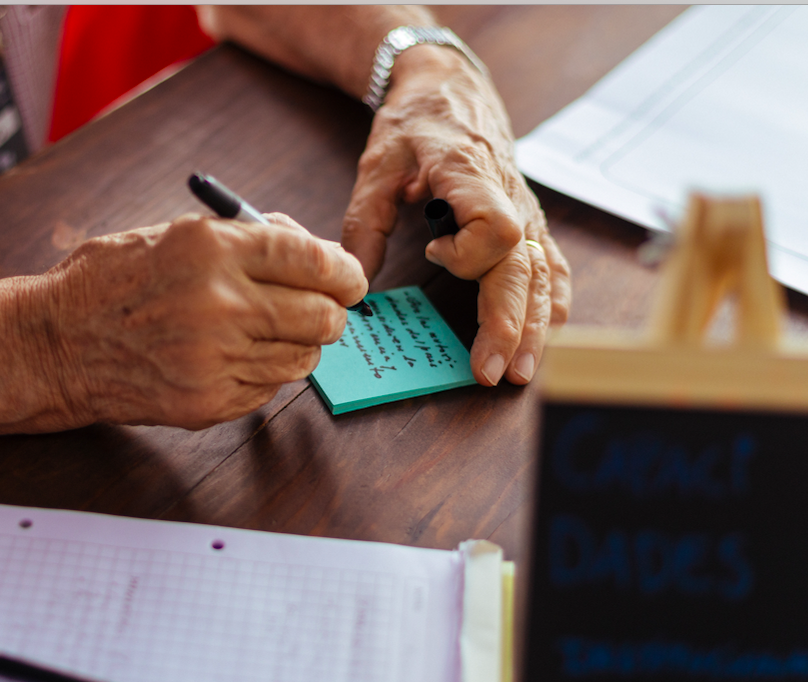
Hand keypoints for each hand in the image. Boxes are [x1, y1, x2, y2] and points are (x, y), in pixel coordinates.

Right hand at [26, 214, 367, 429]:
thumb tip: (311, 250)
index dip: (344, 271)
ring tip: (266, 331)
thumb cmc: (110, 281)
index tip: (350, 278)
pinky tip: (233, 358)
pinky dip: (264, 373)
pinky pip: (270, 389)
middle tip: (320, 309)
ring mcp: (215, 358)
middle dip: (330, 311)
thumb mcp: (173, 236)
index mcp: (212, 248)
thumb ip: (244, 240)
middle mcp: (220, 303)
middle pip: (323, 315)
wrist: (53, 344)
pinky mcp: (208, 401)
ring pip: (303, 357)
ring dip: (297, 344)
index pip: (314, 259)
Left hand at [341, 46, 570, 385]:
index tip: (434, 254)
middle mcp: (509, 193)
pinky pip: (550, 263)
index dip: (469, 252)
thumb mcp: (376, 164)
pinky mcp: (528, 218)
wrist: (448, 87)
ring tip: (520, 370)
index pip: (497, 226)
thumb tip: (354, 283)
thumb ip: (364, 222)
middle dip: (509, 323)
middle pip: (523, 266)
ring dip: (533, 325)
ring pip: (541, 273)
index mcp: (471, 173)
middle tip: (492, 372)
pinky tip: (549, 331)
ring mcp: (525, 207)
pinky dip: (551, 299)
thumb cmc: (414, 122)